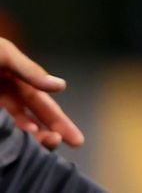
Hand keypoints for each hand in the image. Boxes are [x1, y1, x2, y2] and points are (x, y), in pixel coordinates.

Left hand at [0, 36, 84, 150]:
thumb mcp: (6, 55)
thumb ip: (31, 71)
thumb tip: (61, 86)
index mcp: (16, 79)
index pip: (42, 104)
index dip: (59, 121)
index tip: (76, 139)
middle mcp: (6, 96)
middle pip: (32, 119)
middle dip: (49, 132)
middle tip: (59, 143)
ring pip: (16, 128)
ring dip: (31, 136)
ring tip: (44, 141)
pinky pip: (0, 130)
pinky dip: (11, 136)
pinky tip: (22, 137)